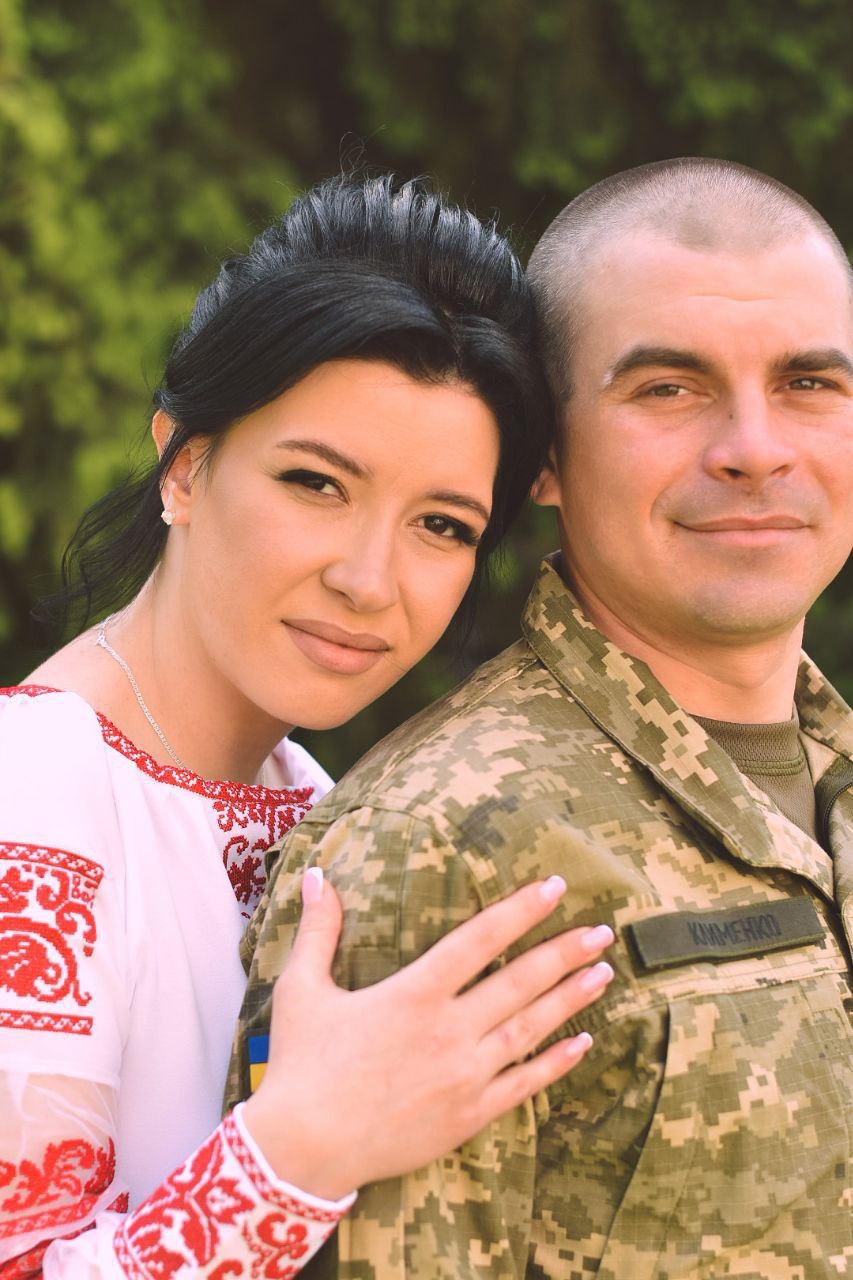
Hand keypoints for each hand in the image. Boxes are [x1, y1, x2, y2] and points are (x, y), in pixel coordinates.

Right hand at [242, 869, 612, 1200]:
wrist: (303, 1149)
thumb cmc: (301, 1065)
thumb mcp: (302, 988)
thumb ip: (318, 929)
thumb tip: (318, 875)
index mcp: (413, 992)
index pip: (480, 938)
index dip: (520, 909)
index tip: (554, 886)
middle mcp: (448, 1029)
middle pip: (520, 980)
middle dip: (564, 952)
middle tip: (602, 931)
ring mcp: (464, 1075)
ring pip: (531, 1028)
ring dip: (571, 999)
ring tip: (604, 974)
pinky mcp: (469, 1114)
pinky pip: (524, 1084)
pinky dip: (556, 1062)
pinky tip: (582, 1042)